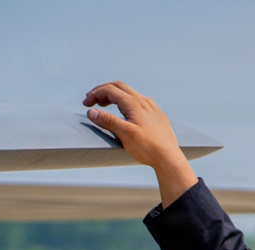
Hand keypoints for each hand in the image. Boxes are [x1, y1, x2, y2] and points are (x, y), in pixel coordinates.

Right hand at [83, 81, 197, 205]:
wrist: (169, 158)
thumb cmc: (148, 148)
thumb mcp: (125, 134)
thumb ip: (108, 121)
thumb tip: (91, 111)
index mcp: (135, 103)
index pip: (110, 90)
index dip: (95, 94)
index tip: (85, 104)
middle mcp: (144, 101)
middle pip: (119, 87)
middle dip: (103, 91)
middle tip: (91, 100)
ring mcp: (152, 107)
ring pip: (130, 93)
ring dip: (114, 96)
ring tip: (103, 105)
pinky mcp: (157, 115)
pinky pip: (139, 101)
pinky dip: (126, 102)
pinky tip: (124, 112)